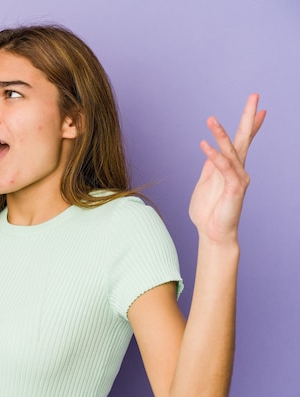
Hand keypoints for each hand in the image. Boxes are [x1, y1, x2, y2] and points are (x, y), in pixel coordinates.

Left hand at [189, 94, 265, 243]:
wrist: (212, 233)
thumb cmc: (209, 211)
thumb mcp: (205, 183)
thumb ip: (210, 166)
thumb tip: (211, 150)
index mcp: (230, 167)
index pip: (240, 142)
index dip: (249, 125)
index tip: (258, 107)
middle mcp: (238, 170)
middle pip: (243, 139)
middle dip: (248, 118)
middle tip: (255, 96)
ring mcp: (237, 178)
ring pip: (231, 150)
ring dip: (220, 134)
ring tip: (211, 119)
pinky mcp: (233, 188)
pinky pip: (222, 168)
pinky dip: (213, 155)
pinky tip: (203, 144)